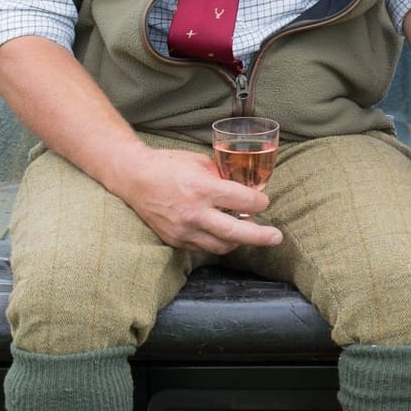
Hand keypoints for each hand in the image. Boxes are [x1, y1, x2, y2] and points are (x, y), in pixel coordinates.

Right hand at [118, 145, 282, 255]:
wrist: (133, 177)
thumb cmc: (168, 164)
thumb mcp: (200, 163)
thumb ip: (223, 178)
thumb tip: (245, 188)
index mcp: (202, 189)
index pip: (243, 201)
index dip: (259, 202)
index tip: (263, 202)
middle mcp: (194, 213)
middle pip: (236, 232)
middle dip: (261, 236)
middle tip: (277, 237)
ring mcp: (183, 230)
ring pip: (221, 246)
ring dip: (239, 241)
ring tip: (249, 233)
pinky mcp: (175, 240)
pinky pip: (203, 247)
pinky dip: (217, 241)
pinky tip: (223, 234)